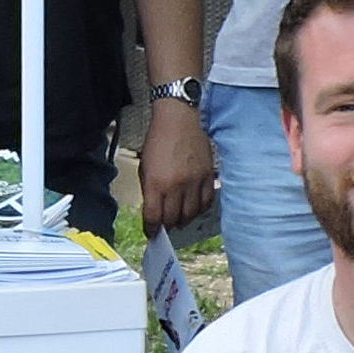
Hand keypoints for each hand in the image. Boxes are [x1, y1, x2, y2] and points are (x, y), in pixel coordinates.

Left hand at [138, 95, 214, 232]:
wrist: (179, 119)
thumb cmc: (158, 140)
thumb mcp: (145, 166)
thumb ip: (149, 190)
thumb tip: (154, 210)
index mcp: (156, 183)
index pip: (153, 217)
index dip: (151, 230)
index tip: (151, 233)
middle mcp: (176, 186)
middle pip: (172, 219)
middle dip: (166, 226)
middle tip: (164, 227)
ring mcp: (194, 182)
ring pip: (190, 214)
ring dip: (183, 220)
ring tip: (179, 219)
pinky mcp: (208, 176)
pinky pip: (206, 202)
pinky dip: (199, 210)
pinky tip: (193, 209)